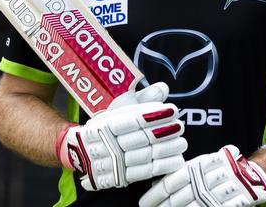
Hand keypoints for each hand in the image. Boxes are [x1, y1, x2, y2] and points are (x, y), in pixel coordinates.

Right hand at [56, 82, 186, 190]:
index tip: (172, 110)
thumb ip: (142, 98)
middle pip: (141, 138)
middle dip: (164, 132)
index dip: (154, 114)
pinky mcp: (121, 177)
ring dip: (167, 149)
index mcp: (106, 124)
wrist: (83, 153)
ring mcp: (114, 162)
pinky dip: (163, 166)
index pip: (133, 118)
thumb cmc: (107, 126)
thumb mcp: (120, 107)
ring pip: (145, 156)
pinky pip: (145, 172)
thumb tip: (163, 88)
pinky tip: (177, 159)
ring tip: (182, 142)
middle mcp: (108, 143)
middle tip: (180, 126)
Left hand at [139, 145, 265, 206]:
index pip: (170, 183)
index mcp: (197, 166)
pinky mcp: (229, 204)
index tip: (143, 203)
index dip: (155, 195)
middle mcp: (206, 179)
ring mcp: (218, 193)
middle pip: (178, 199)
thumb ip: (181, 174)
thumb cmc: (220, 168)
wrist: (252, 174)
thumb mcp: (199, 164)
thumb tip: (155, 183)